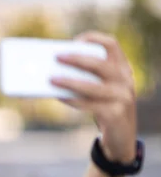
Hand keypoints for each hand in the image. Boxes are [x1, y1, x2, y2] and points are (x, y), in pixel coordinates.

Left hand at [51, 31, 136, 162]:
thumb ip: (86, 78)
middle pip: (100, 64)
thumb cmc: (104, 107)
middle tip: (56, 57)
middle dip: (76, 59)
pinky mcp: (114, 114)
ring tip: (51, 79)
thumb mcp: (101, 89)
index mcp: (122, 68)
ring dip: (69, 82)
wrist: (122, 137)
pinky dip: (72, 100)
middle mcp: (125, 80)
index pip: (112, 45)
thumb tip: (53, 70)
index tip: (75, 40)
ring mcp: (122, 97)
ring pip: (92, 86)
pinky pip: (89, 105)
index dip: (93, 39)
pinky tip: (59, 97)